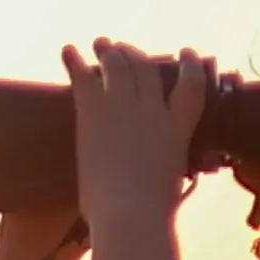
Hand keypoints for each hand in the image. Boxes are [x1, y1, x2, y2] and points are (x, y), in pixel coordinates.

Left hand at [62, 40, 206, 229]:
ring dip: (108, 52)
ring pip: (118, 65)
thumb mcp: (171, 187)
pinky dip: (74, 61)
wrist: (130, 213)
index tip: (186, 54)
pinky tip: (67, 50)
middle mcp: (153, 110)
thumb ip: (169, 173)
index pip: (192, 87)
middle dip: (135, 55)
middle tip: (123, 49)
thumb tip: (168, 183)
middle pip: (146, 69)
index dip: (189, 67)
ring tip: (99, 43)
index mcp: (177, 130)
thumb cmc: (152, 215)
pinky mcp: (95, 111)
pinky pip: (83, 77)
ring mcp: (124, 106)